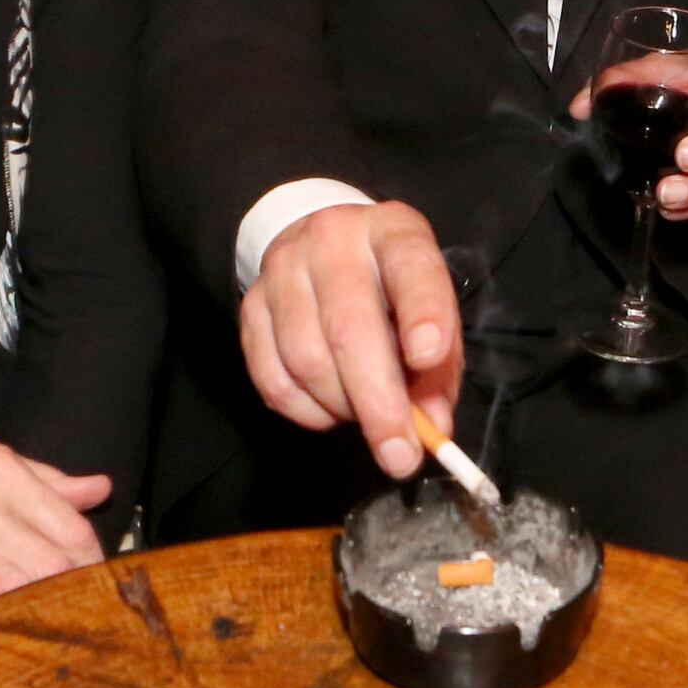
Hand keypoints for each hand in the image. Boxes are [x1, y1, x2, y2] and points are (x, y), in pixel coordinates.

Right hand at [0, 428, 111, 619]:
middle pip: (46, 564)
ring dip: (37, 610)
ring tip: (53, 622)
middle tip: (85, 608)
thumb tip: (99, 489)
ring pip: (10, 589)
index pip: (68, 527)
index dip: (93, 560)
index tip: (100, 577)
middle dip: (73, 590)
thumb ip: (45, 479)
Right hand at [239, 199, 463, 475]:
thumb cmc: (390, 288)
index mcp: (393, 232)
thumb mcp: (430, 309)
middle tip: (400, 455)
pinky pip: (271, 378)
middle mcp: (333, 240)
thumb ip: (438, 368)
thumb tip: (430, 428)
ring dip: (342, 408)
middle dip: (378, 403)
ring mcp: (283, 270)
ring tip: (365, 415)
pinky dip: (305, 411)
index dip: (422, 313)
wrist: (324, 248)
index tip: (428, 358)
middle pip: (349, 328)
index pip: (411, 268)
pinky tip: (329, 410)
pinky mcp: (250, 304)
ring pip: (306, 359)